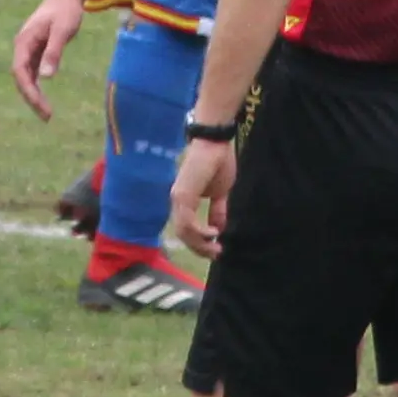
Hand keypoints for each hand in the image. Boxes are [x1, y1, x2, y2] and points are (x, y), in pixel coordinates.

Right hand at [8, 0, 87, 116]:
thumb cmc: (66, 11)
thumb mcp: (63, 31)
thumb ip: (54, 52)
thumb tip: (46, 77)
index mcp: (24, 41)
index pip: (20, 72)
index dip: (28, 91)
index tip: (40, 106)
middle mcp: (22, 46)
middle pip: (21, 78)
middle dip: (31, 98)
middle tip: (47, 116)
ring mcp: (27, 49)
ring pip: (26, 77)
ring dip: (33, 95)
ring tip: (46, 114)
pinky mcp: (35, 50)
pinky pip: (32, 72)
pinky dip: (36, 86)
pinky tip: (43, 99)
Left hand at [173, 132, 237, 260]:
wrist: (215, 142)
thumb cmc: (218, 162)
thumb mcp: (220, 193)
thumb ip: (218, 210)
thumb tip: (219, 229)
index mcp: (184, 201)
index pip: (187, 229)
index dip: (199, 243)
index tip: (216, 249)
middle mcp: (177, 201)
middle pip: (183, 234)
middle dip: (200, 248)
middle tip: (216, 254)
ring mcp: (178, 198)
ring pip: (183, 231)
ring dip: (200, 243)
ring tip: (216, 247)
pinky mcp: (182, 194)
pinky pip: (187, 221)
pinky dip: (199, 232)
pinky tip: (213, 233)